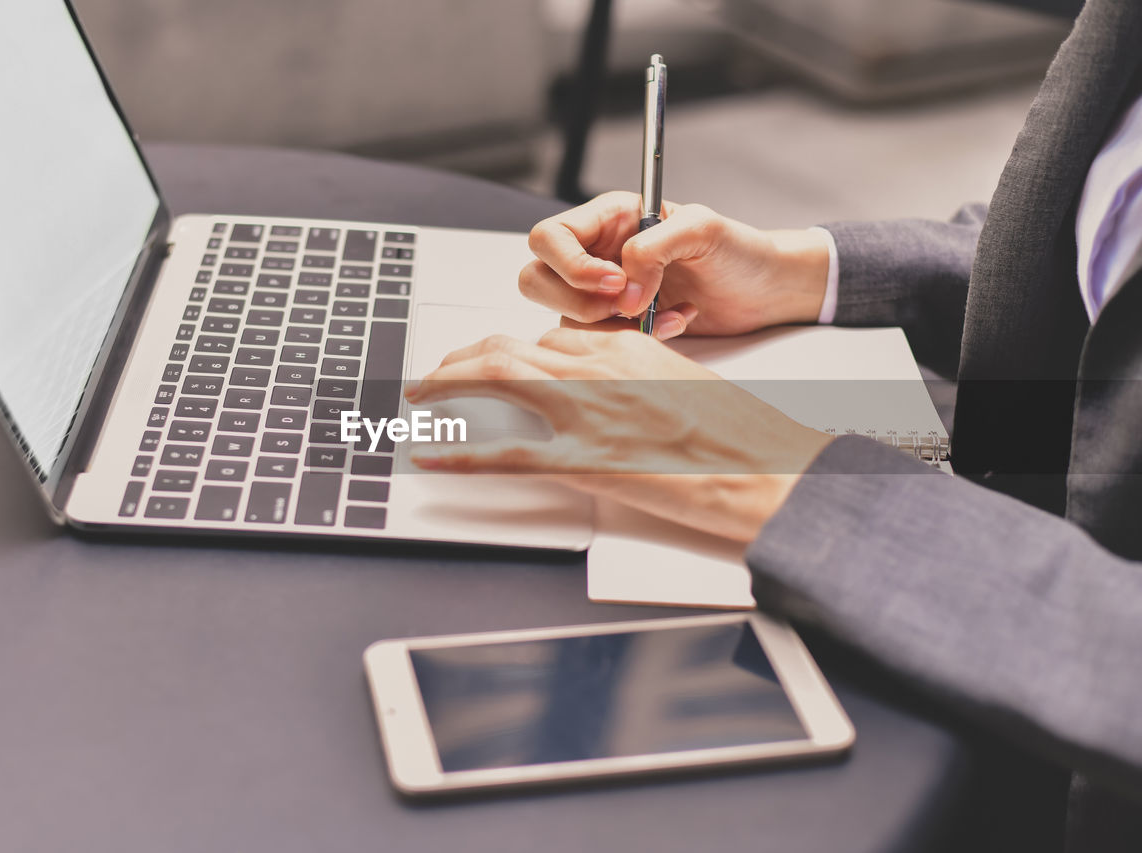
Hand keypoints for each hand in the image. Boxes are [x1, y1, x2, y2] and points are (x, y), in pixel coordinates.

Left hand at [404, 328, 832, 543]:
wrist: (767, 468)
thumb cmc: (737, 433)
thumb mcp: (680, 382)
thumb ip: (630, 376)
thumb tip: (597, 390)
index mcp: (621, 346)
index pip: (539, 336)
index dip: (497, 348)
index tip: (478, 359)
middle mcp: (594, 367)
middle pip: (503, 351)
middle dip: (457, 362)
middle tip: (433, 377)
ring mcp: (585, 411)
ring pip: (492, 383)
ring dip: (445, 388)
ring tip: (419, 399)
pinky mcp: (584, 461)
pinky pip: (503, 454)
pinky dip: (458, 453)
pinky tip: (430, 456)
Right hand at [520, 191, 830, 339]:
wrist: (764, 291)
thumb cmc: (738, 250)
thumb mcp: (702, 229)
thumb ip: (653, 246)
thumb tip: (623, 288)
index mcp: (609, 218)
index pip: (550, 237)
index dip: (570, 265)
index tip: (614, 282)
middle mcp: (597, 254)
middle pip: (537, 278)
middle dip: (575, 301)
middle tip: (624, 305)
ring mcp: (603, 294)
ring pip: (562, 316)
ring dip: (607, 325)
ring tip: (656, 314)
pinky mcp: (618, 326)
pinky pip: (598, 341)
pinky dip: (633, 340)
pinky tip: (672, 324)